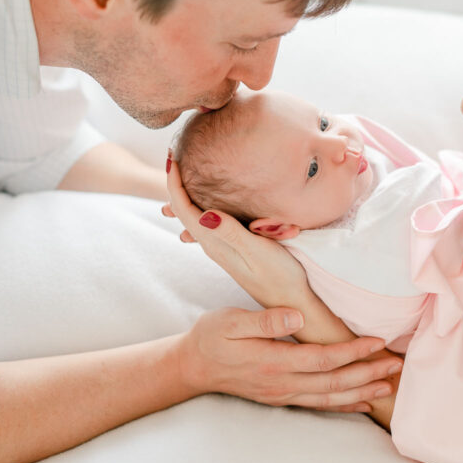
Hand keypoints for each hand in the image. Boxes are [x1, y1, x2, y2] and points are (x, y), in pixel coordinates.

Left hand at [163, 157, 309, 308]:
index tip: (172, 157)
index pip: (184, 209)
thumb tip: (205, 215)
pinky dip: (198, 209)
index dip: (174, 183)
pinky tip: (203, 206)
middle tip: (172, 158)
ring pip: (193, 219)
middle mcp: (213, 245)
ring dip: (183, 197)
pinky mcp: (232, 250)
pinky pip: (206, 225)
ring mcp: (221, 249)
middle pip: (182, 212)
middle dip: (174, 185)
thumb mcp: (258, 253)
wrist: (290, 304)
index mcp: (215, 242)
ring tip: (179, 177)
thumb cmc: (281, 277)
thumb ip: (232, 233)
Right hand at [179, 306, 400, 411]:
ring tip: (389, 384)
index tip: (377, 341)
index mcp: (273, 362)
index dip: (352, 352)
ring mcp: (282, 394)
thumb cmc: (211, 337)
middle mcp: (281, 383)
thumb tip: (296, 316)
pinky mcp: (282, 397)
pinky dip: (344, 403)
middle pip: (333, 383)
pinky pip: (318, 403)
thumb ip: (264, 320)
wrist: (192, 366)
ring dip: (362, 391)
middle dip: (368, 374)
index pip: (322, 359)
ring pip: (330, 397)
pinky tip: (363, 401)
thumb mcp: (230, 321)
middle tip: (397, 364)